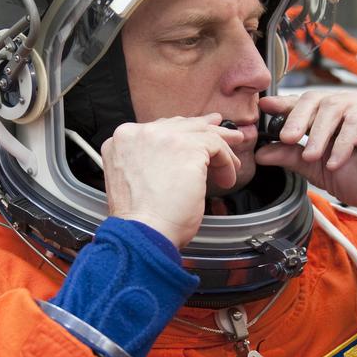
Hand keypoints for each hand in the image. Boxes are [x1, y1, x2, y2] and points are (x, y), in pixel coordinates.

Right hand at [102, 114, 242, 247]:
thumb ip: (149, 162)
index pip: (158, 129)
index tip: (195, 137)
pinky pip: (215, 146)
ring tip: (234, 153)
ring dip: (221, 146)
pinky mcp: (188, 148)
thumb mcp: (135, 180)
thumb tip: (178, 159)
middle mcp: (139, 133)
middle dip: (203, 129)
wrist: (143, 231)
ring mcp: (163, 137)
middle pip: (180, 125)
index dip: (180, 133)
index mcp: (122, 141)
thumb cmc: (140, 219)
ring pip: (200, 132)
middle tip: (222, 134)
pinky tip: (227, 177)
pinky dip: (226, 161)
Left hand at [254, 92, 356, 213]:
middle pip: (314, 99)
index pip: (302, 104)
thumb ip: (292, 158)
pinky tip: (336, 160)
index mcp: (328, 117)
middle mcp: (345, 106)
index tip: (264, 108)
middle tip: (286, 138)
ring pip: (334, 107)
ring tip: (313, 157)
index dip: (282, 104)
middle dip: (297, 118)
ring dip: (319, 134)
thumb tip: (262, 152)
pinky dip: (343, 141)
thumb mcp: (318, 171)